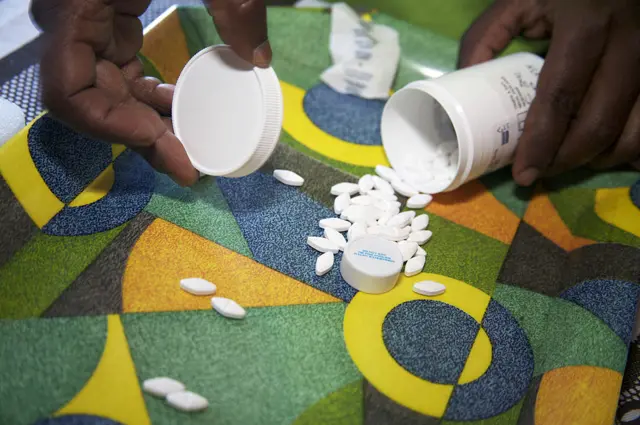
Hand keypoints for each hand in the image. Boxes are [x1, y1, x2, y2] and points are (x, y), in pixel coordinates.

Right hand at [31, 0, 269, 186]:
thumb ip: (236, 3)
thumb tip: (257, 59)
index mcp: (82, 3)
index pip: (68, 89)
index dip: (109, 128)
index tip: (163, 147)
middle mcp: (76, 18)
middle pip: (88, 99)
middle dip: (136, 136)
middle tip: (186, 164)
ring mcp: (91, 22)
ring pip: (103, 91)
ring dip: (144, 122)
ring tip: (188, 146)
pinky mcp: (110, 22)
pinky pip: (119, 72)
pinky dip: (148, 98)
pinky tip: (177, 111)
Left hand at [459, 0, 639, 185]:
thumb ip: (487, 36)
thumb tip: (464, 83)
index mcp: (586, 23)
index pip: (560, 97)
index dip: (541, 143)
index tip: (523, 174)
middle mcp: (628, 41)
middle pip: (599, 121)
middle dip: (567, 159)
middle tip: (541, 173)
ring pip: (635, 127)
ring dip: (602, 157)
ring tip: (569, 162)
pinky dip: (632, 144)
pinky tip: (608, 150)